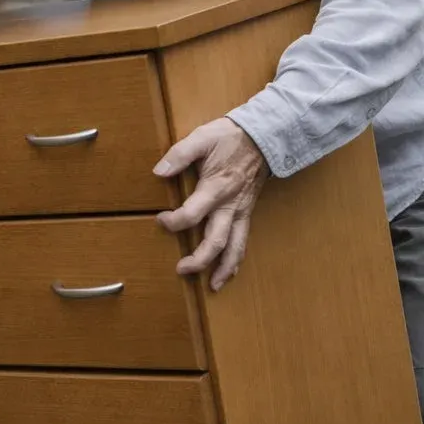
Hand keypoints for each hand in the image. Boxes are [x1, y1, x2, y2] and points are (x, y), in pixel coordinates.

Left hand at [153, 117, 269, 291]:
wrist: (264, 136)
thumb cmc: (230, 137)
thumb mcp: (201, 138)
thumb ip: (179, 155)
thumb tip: (158, 172)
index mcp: (216, 188)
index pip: (192, 215)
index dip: (173, 222)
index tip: (160, 219)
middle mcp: (230, 206)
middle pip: (216, 241)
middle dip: (199, 259)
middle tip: (181, 270)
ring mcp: (241, 211)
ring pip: (235, 247)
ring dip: (224, 269)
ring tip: (212, 286)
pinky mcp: (247, 212)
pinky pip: (243, 241)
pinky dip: (236, 259)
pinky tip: (228, 271)